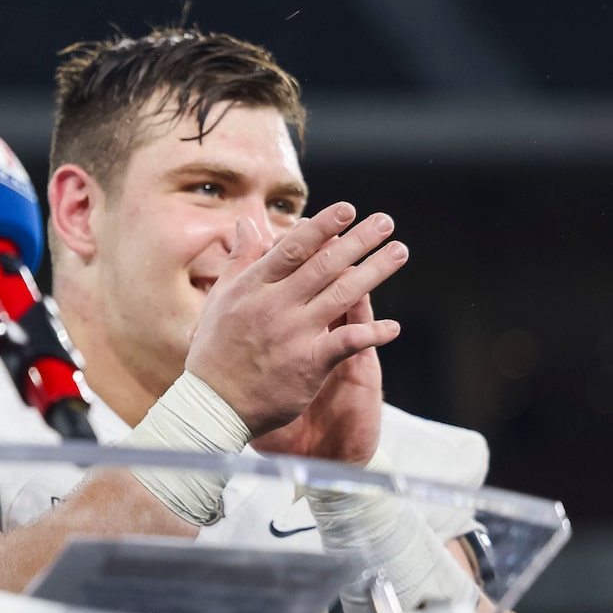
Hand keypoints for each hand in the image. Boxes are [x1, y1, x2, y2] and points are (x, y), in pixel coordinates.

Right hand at [181, 204, 404, 437]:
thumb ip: (240, 259)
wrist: (214, 403)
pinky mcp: (308, 364)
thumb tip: (247, 222)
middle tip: (385, 222)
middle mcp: (275, 305)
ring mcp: (293, 334)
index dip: (322, 227)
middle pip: (324, 265)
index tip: (348, 209)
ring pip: (341, 295)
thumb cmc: (215, 349)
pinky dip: (371, 334)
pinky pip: (346, 343)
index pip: (293, 249)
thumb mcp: (221, 298)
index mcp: (254, 287)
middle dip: (358, 240)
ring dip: (374, 271)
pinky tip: (393, 327)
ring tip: (399, 252)